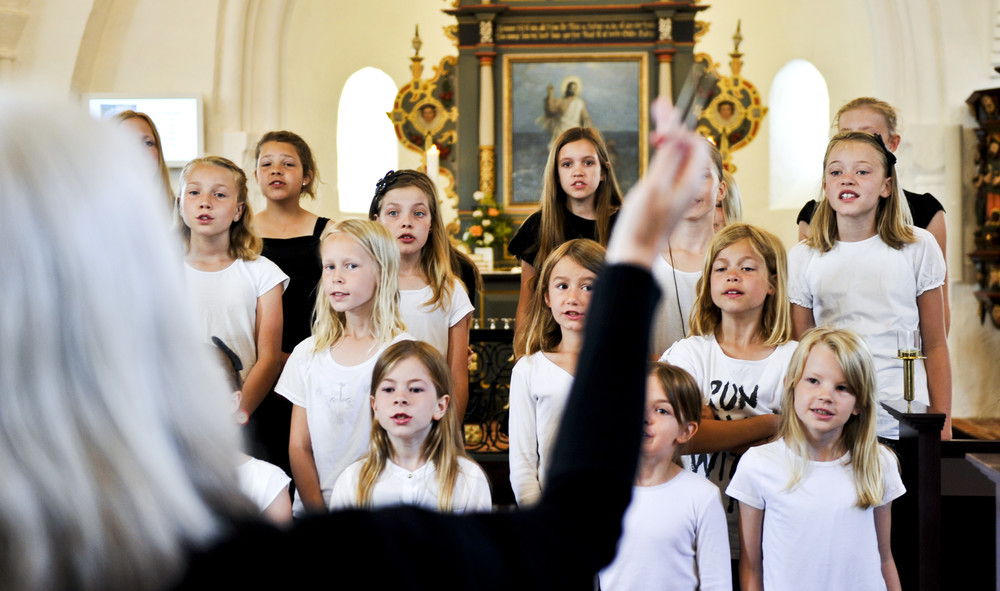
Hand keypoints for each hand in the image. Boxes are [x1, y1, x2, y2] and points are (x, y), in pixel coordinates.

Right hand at [606, 97, 708, 267]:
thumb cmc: (641, 226)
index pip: (695, 144)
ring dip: (670, 139)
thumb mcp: (653, 188)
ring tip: (659, 122)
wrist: (632, 256)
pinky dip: (664, 154)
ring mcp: (675, 194)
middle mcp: (685, 187)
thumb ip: (667, 159)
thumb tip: (679, 132)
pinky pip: (670, 169)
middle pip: (688, 148)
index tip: (660, 113)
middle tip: (660, 105)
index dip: (680, 126)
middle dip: (675, 127)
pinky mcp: (665, 200)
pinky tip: (655, 151)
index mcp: (688, 183)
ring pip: (679, 157)